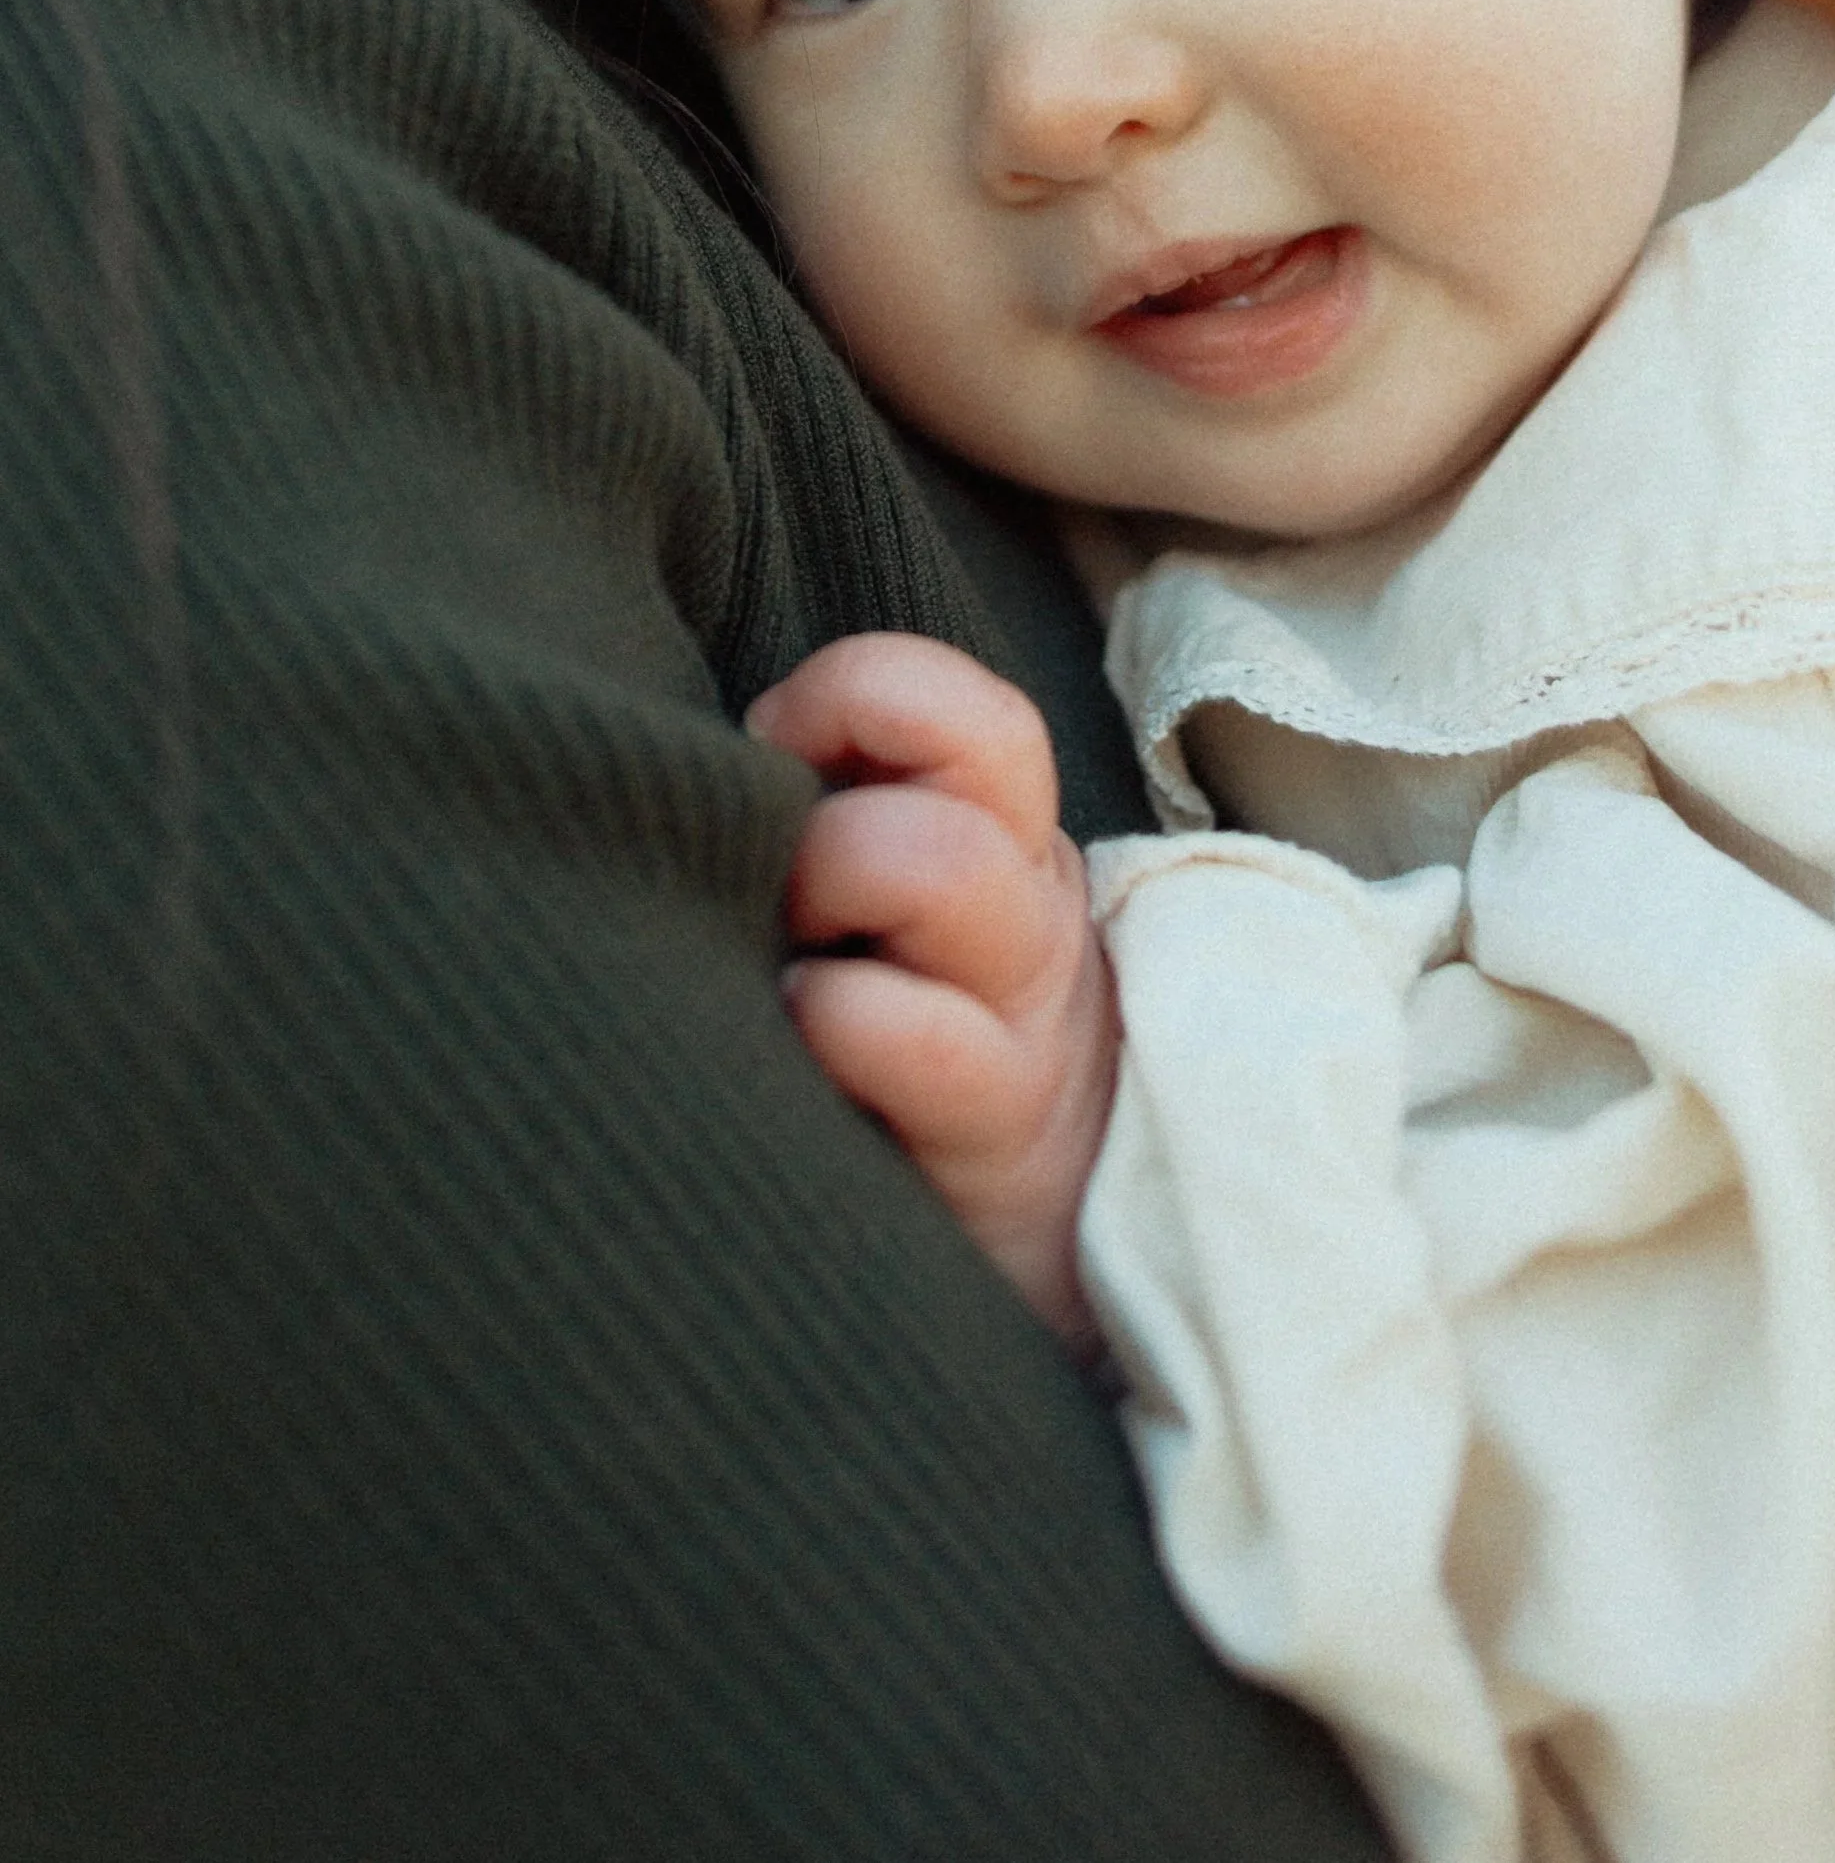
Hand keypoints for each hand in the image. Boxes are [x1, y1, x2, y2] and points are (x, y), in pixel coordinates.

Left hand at [748, 635, 1117, 1351]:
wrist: (1049, 1262)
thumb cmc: (904, 1052)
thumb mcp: (884, 917)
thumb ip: (811, 824)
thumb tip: (662, 769)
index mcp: (998, 827)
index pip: (952, 696)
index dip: (845, 698)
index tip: (771, 770)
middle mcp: (1022, 900)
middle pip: (966, 738)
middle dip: (822, 796)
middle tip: (772, 888)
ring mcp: (1020, 1013)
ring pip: (937, 855)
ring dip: (827, 888)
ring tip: (788, 971)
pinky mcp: (994, 1129)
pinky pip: (907, 1030)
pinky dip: (830, 1023)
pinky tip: (792, 1062)